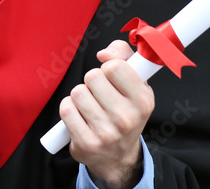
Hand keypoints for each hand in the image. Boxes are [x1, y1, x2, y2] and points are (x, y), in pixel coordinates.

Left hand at [60, 40, 152, 188]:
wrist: (118, 156)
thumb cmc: (125, 111)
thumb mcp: (136, 83)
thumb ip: (124, 55)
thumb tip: (103, 54)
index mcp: (143, 101)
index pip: (114, 66)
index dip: (108, 67)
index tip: (111, 76)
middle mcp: (126, 118)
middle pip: (92, 76)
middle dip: (93, 81)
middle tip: (100, 94)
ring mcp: (106, 133)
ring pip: (77, 92)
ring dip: (80, 96)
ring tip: (91, 106)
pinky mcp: (86, 143)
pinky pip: (66, 109)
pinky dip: (69, 108)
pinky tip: (79, 116)